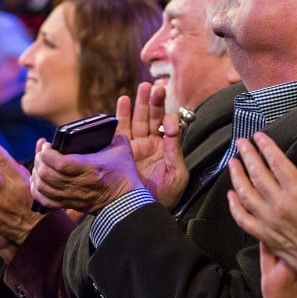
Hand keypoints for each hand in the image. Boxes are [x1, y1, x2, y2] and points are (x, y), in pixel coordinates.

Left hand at [30, 133, 144, 214]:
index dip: (47, 154)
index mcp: (90, 167)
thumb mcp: (121, 149)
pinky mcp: (70, 204)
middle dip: (39, 161)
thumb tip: (102, 127)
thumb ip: (111, 135)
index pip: (59, 162)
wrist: (126, 201)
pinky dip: (38, 191)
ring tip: (40, 165)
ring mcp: (72, 195)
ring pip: (43, 187)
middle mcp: (78, 183)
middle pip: (47, 174)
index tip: (47, 145)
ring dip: (37, 174)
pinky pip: (46, 201)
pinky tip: (38, 182)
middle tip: (41, 153)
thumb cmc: (124, 174)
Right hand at [116, 83, 187, 207]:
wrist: (143, 211)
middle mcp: (150, 144)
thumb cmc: (165, 196)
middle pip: (152, 117)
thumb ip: (175, 150)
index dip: (168, 119)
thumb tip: (172, 126)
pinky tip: (122, 101)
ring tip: (143, 87)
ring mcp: (134, 146)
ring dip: (139, 103)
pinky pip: (119, 130)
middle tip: (155, 86)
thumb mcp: (177, 174)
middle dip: (153, 101)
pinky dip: (121, 115)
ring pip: (137, 119)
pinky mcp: (119, 152)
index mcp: (165, 147)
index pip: (168, 125)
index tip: (168, 122)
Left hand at [227, 133, 296, 276]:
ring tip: (233, 162)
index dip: (267, 147)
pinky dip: (234, 206)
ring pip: (246, 194)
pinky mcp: (264, 235)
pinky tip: (231, 195)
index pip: (277, 163)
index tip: (259, 136)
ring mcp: (268, 221)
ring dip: (237, 176)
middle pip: (258, 174)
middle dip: (248, 155)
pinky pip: (243, 219)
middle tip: (241, 142)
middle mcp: (278, 204)